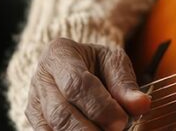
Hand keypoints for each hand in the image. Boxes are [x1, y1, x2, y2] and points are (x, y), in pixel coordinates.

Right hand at [26, 38, 150, 129]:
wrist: (74, 64)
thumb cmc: (95, 62)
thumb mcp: (113, 60)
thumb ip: (124, 83)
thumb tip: (141, 105)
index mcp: (60, 53)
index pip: (77, 84)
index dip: (100, 107)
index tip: (122, 121)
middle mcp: (40, 78)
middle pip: (61, 113)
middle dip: (90, 129)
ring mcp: (34, 103)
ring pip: (53, 129)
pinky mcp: (34, 122)